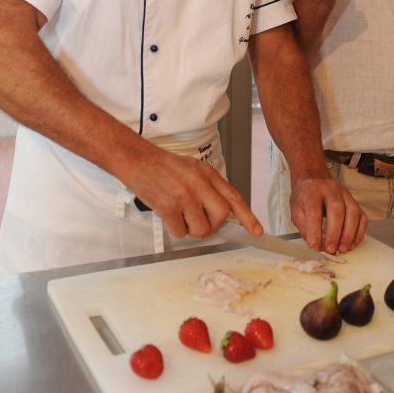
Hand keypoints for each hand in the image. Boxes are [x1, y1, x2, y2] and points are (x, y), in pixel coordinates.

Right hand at [132, 146, 262, 239]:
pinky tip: (168, 215)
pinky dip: (175, 229)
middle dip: (214, 225)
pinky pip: (180, 232)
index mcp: (207, 173)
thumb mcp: (193, 169)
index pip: (234, 197)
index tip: (256, 231)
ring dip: (192, 229)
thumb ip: (209, 187)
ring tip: (180, 215)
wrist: (137, 160)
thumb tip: (222, 211)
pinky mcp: (168, 207)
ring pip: (201, 229)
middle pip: (221, 216)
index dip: (248, 216)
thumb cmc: (163, 166)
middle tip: (201, 221)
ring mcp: (184, 196)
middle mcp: (199, 184)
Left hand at [289, 175, 367, 254]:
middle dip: (334, 233)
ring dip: (349, 234)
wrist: (314, 181)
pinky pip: (362, 217)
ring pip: (353, 212)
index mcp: (312, 190)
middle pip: (337, 209)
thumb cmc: (305, 197)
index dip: (315, 230)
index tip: (314, 246)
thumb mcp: (295, 209)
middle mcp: (331, 189)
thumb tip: (315, 243)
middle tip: (331, 249)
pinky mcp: (355, 202)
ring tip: (342, 249)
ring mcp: (345, 194)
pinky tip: (351, 244)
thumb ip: (303, 226)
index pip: (314, 210)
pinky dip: (358, 233)